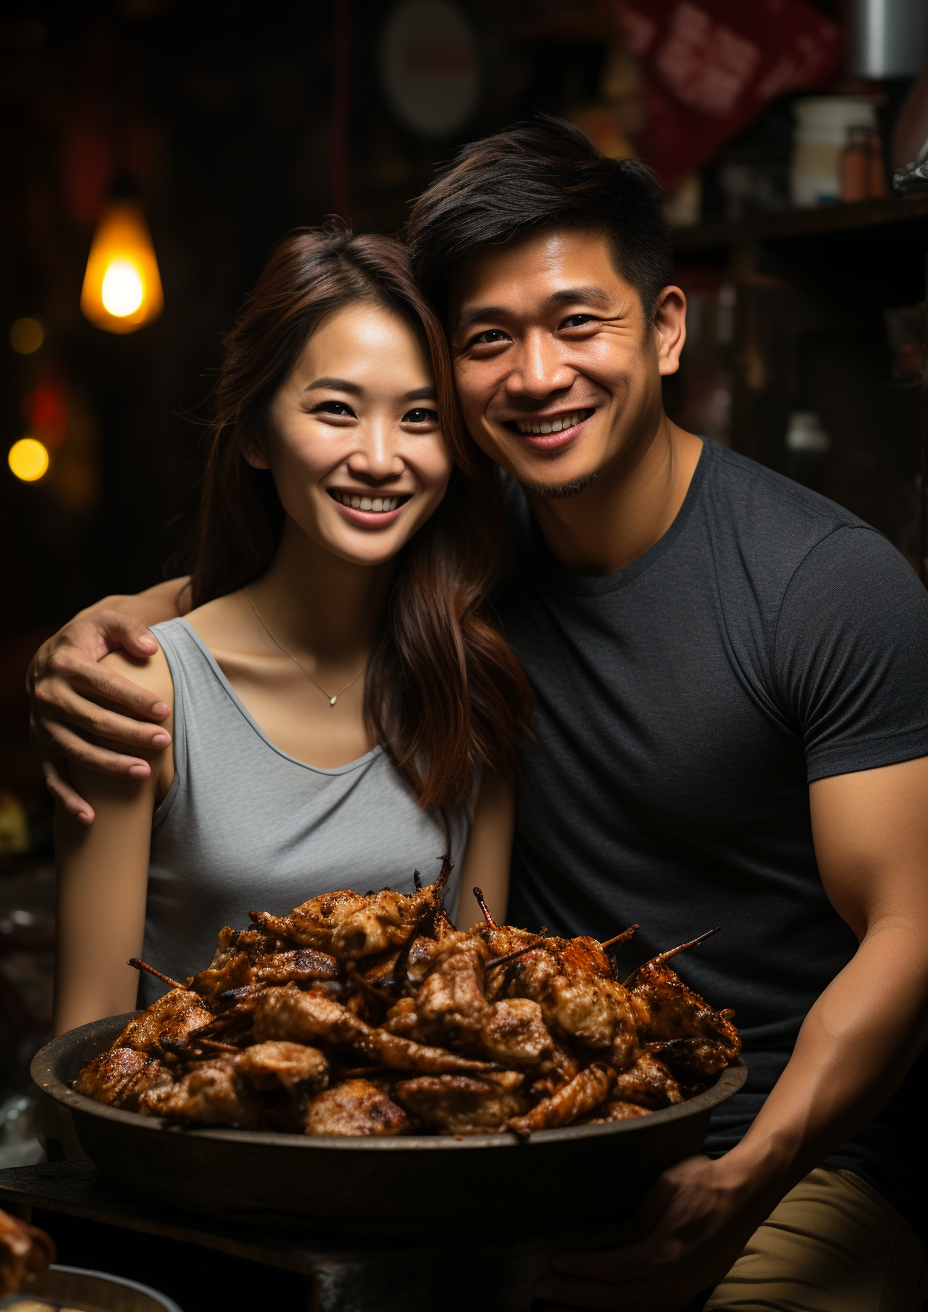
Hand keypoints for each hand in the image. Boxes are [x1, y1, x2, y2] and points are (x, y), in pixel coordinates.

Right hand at [27, 610, 170, 824]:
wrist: (49, 659)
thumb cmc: (89, 642)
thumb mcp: (106, 623)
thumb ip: (130, 630)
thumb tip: (151, 648)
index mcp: (64, 664)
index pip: (102, 685)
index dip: (134, 699)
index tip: (163, 711)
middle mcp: (48, 696)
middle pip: (93, 721)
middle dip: (130, 734)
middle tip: (164, 741)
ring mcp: (42, 725)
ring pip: (77, 751)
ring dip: (110, 765)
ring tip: (144, 773)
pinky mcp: (41, 747)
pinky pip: (52, 777)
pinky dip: (68, 799)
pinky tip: (90, 818)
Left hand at [534, 1154, 774, 1310]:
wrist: (747, 1194)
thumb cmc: (705, 1181)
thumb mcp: (665, 1185)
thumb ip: (639, 1213)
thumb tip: (620, 1231)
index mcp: (665, 1255)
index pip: (612, 1270)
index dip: (580, 1270)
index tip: (554, 1263)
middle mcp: (673, 1283)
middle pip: (614, 1300)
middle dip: (574, 1299)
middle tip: (541, 1294)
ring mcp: (682, 1293)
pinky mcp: (687, 1293)